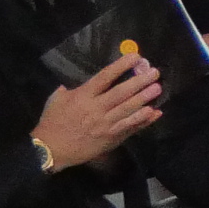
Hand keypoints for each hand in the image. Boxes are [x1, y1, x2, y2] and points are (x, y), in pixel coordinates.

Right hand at [33, 56, 162, 169]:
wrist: (51, 150)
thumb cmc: (52, 123)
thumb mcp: (56, 100)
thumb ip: (70, 89)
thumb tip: (83, 81)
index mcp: (83, 96)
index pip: (104, 77)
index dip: (121, 66)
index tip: (135, 57)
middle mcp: (96, 109)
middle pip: (121, 92)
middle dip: (140, 81)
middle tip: (155, 72)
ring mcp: (105, 124)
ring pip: (128, 109)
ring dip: (144, 98)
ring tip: (158, 88)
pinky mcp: (111, 137)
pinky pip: (130, 127)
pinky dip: (144, 120)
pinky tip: (155, 112)